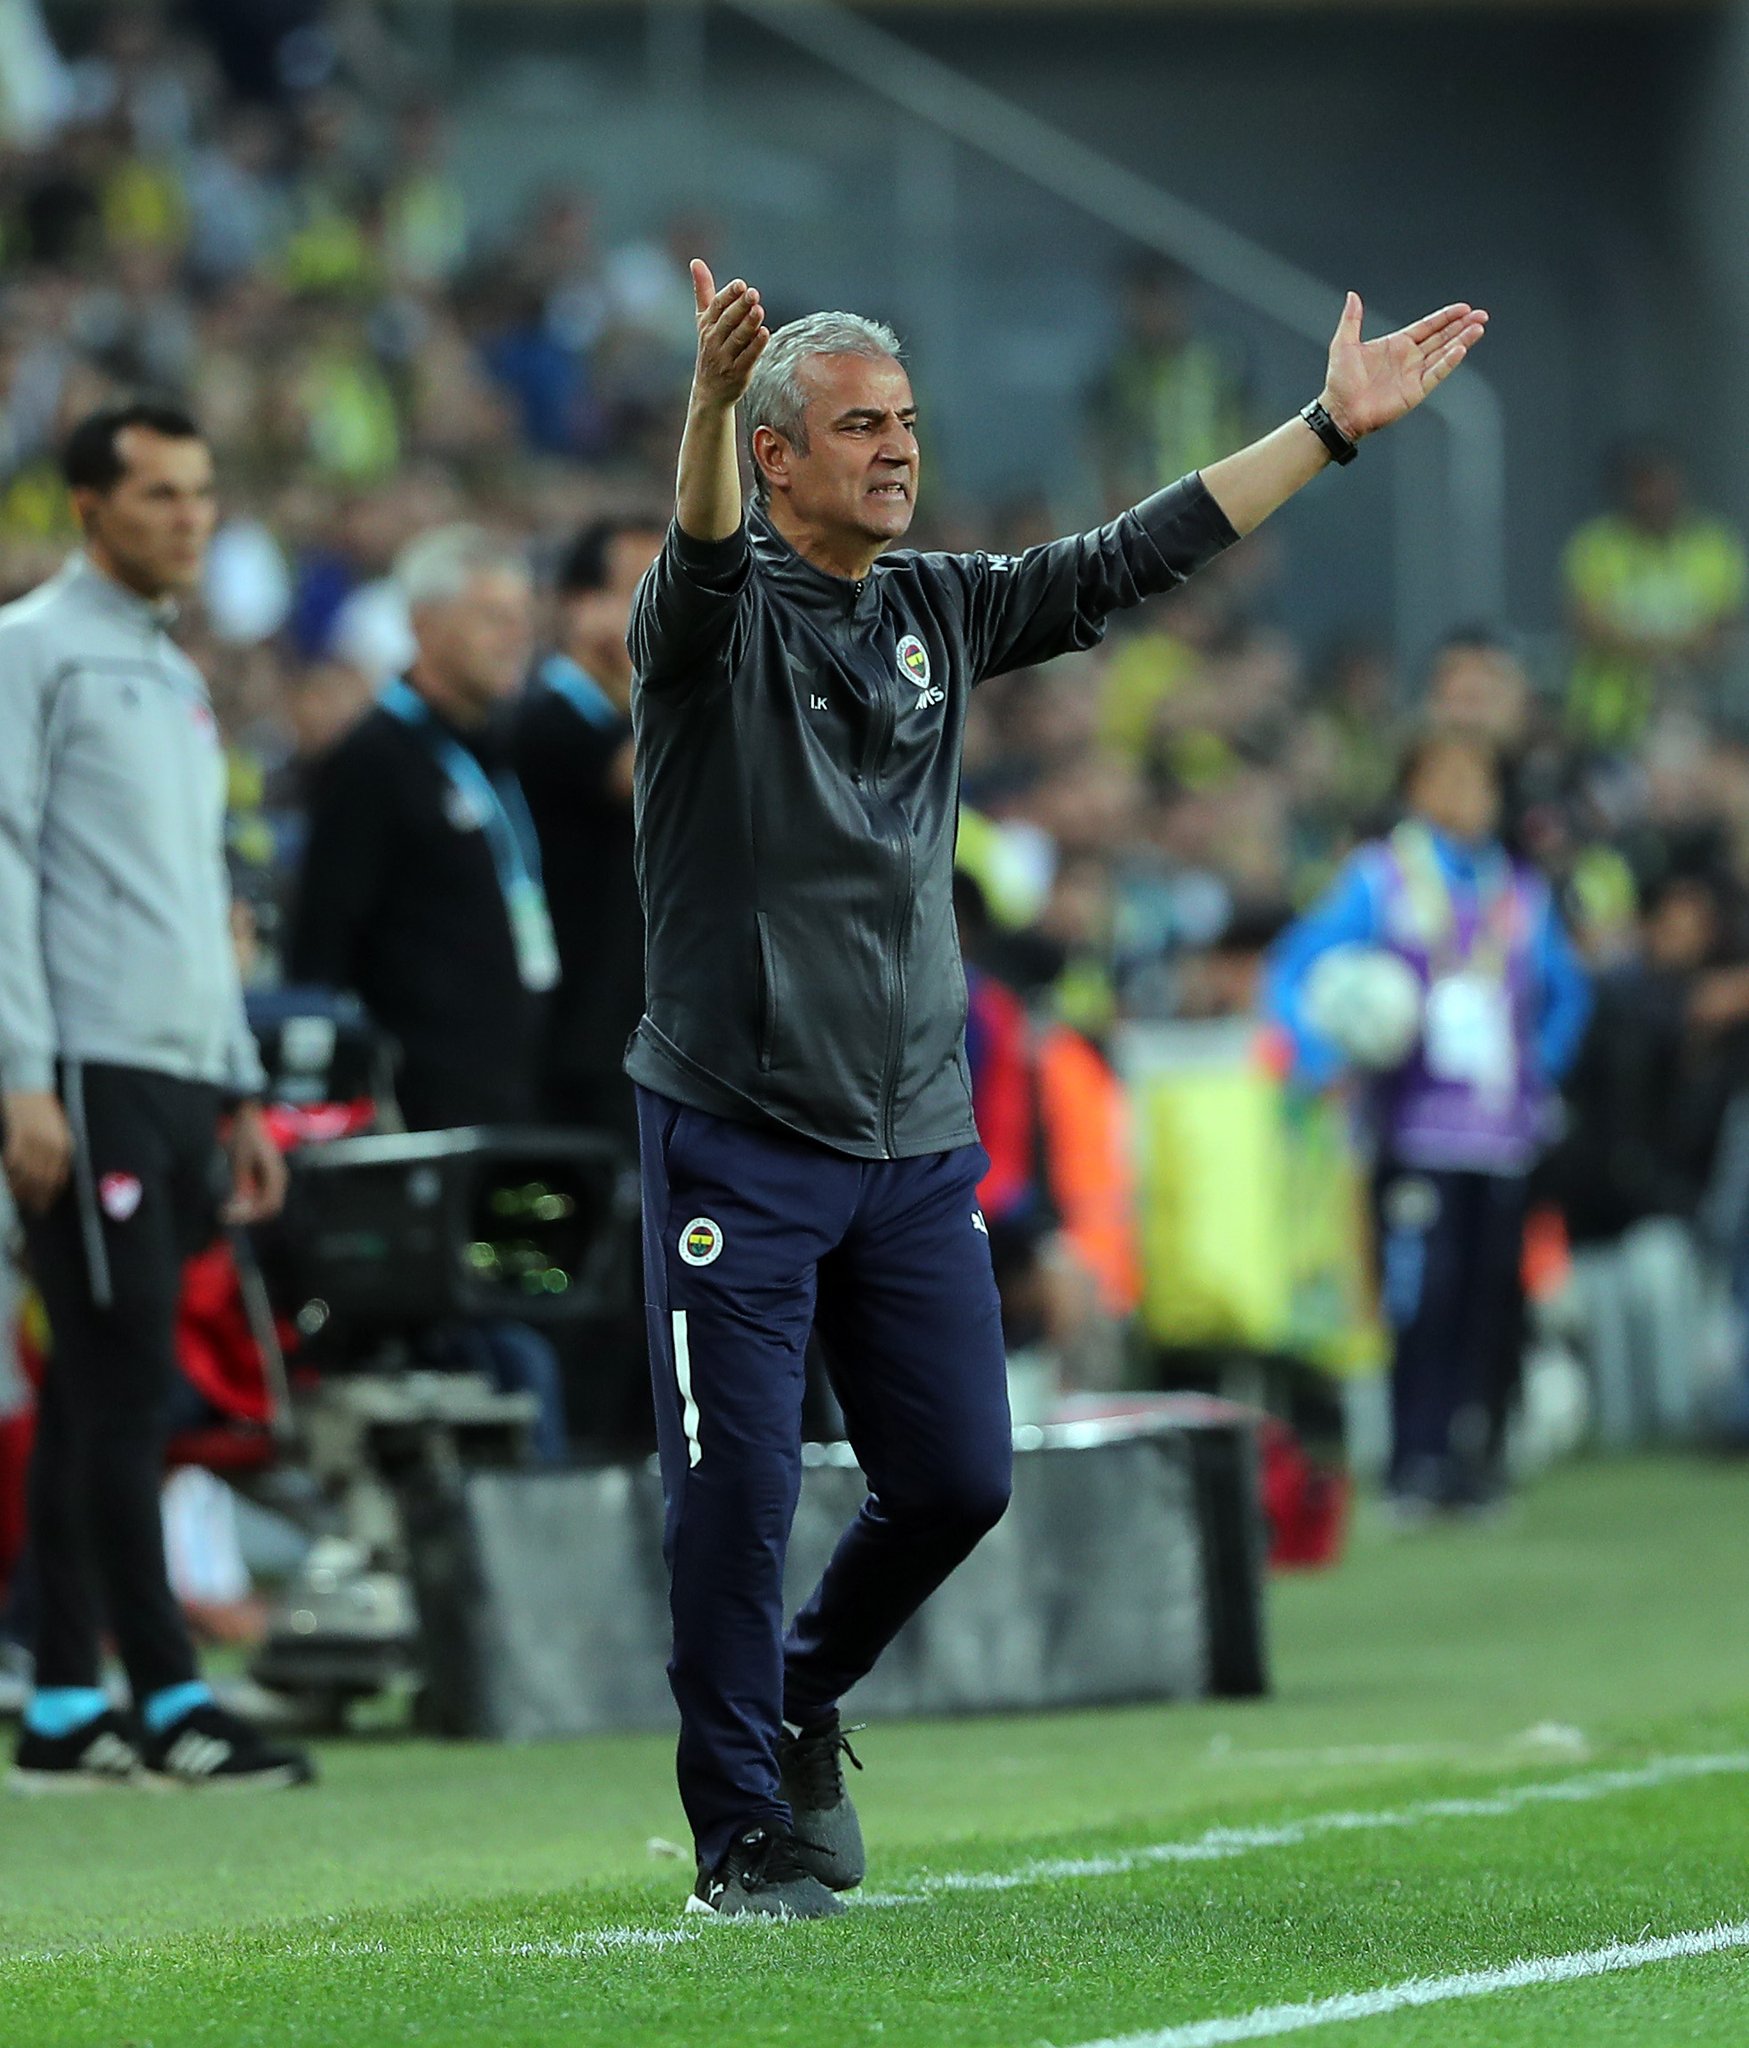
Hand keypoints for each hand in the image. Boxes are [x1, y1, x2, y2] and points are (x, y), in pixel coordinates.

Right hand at [2, 1089, 71, 1214]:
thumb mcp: (59, 1128)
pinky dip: (10, 1172)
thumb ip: (58, 1150)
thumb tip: (53, 1173)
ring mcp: (36, 1140)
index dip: (52, 1194)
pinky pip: (14, 1160)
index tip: (45, 1205)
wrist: (32, 1083)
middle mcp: (54, 1145)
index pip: (60, 1177)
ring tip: (19, 1198)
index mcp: (66, 1144)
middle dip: (39, 1197)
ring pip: (28, 1173)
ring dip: (23, 1188)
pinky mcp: (20, 1134)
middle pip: (45, 1179)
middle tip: (33, 1209)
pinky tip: (9, 1178)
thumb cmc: (44, 1106)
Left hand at [222, 1102, 286, 1225]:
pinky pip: (261, 1195)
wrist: (247, 1114)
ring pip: (265, 1203)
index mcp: (277, 1175)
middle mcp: (279, 1178)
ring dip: (248, 1208)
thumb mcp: (239, 1161)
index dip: (250, 1215)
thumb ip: (241, 1185)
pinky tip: (234, 1197)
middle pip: (269, 1208)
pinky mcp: (266, 1175)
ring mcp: (274, 1177)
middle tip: (226, 1213)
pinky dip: (249, 1200)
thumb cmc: (244, 1135)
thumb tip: (238, 1207)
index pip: (269, 1206)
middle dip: (249, 1214)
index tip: (229, 1214)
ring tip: (227, 1206)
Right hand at [690, 260, 769, 410]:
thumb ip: (703, 291)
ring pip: (738, 339)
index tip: (740, 285)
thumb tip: (696, 261)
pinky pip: (747, 358)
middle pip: (728, 321)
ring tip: (759, 310)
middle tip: (753, 293)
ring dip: (748, 325)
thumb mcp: (703, 320)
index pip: (717, 307)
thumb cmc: (710, 348)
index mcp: (706, 325)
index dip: (729, 296)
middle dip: (740, 307)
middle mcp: (713, 340)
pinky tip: (764, 334)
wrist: (709, 391)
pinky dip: (755, 346)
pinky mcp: (737, 373)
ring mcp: (725, 358)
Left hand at [1318, 292, 1488, 442]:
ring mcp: (1414, 374)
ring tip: (1478, 328)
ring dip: (1461, 340)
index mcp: (1396, 345)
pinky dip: (1448, 362)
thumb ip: (1352, 319)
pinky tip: (1461, 349)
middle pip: (1442, 338)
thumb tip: (1352, 296)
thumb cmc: (1339, 382)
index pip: (1428, 327)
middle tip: (1480, 315)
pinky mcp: (1415, 391)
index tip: (1464, 308)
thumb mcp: (1344, 344)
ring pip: (1444, 353)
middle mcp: (1409, 358)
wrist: (1339, 411)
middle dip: (1461, 326)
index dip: (1446, 317)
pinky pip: (1435, 373)